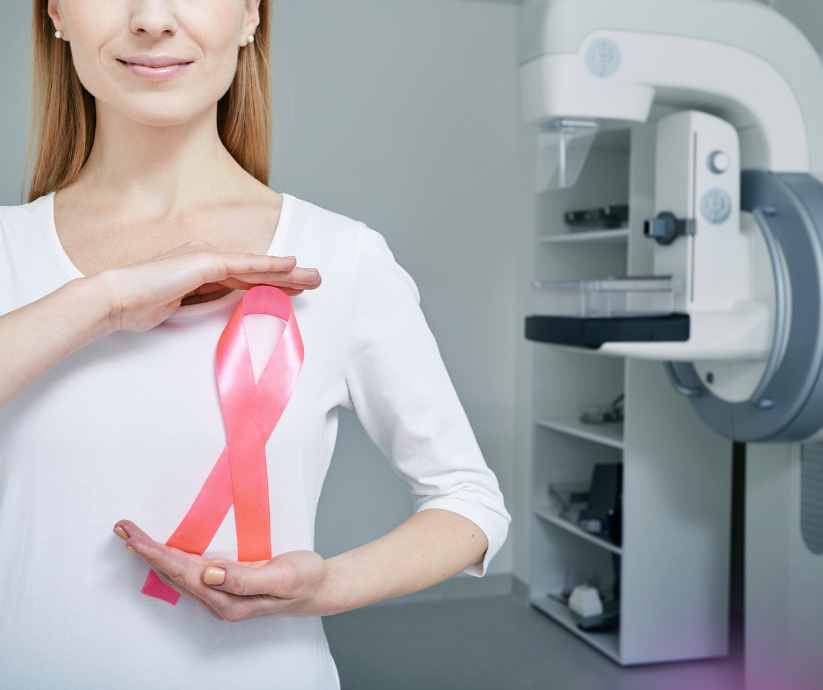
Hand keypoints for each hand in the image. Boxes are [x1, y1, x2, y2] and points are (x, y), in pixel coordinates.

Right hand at [96, 239, 321, 334]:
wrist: (116, 300)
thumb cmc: (140, 307)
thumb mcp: (179, 307)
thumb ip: (200, 303)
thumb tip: (221, 310)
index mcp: (201, 271)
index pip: (245, 279)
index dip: (271, 283)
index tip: (293, 290)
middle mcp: (207, 260)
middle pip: (256, 271)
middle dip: (287, 277)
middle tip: (314, 281)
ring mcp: (206, 258)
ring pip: (256, 267)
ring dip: (287, 272)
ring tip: (313, 277)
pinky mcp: (205, 262)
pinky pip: (244, 265)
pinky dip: (268, 265)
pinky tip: (290, 266)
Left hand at [113, 520, 329, 620]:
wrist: (319, 588)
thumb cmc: (304, 580)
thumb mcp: (283, 576)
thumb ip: (245, 578)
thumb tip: (208, 573)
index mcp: (228, 599)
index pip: (183, 572)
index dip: (156, 553)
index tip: (134, 537)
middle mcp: (218, 599)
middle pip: (173, 573)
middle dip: (145, 551)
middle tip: (122, 529)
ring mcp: (220, 594)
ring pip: (178, 573)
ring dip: (154, 554)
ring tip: (133, 537)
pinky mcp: (225, 585)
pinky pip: (189, 571)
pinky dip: (171, 558)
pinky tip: (163, 552)